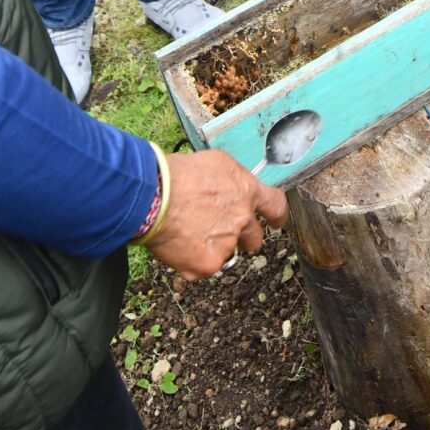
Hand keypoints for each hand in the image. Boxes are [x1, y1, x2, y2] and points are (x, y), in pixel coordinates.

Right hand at [143, 149, 289, 280]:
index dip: (277, 216)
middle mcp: (242, 220)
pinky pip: (204, 267)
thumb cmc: (177, 174)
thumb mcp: (215, 163)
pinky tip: (176, 244)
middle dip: (242, 237)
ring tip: (188, 232)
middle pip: (254, 238)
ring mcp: (226, 245)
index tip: (276, 222)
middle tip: (219, 230)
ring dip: (213, 247)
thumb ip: (231, 180)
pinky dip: (191, 260)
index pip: (276, 206)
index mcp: (247, 191)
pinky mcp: (207, 264)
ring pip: (226, 252)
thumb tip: (231, 189)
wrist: (152, 195)